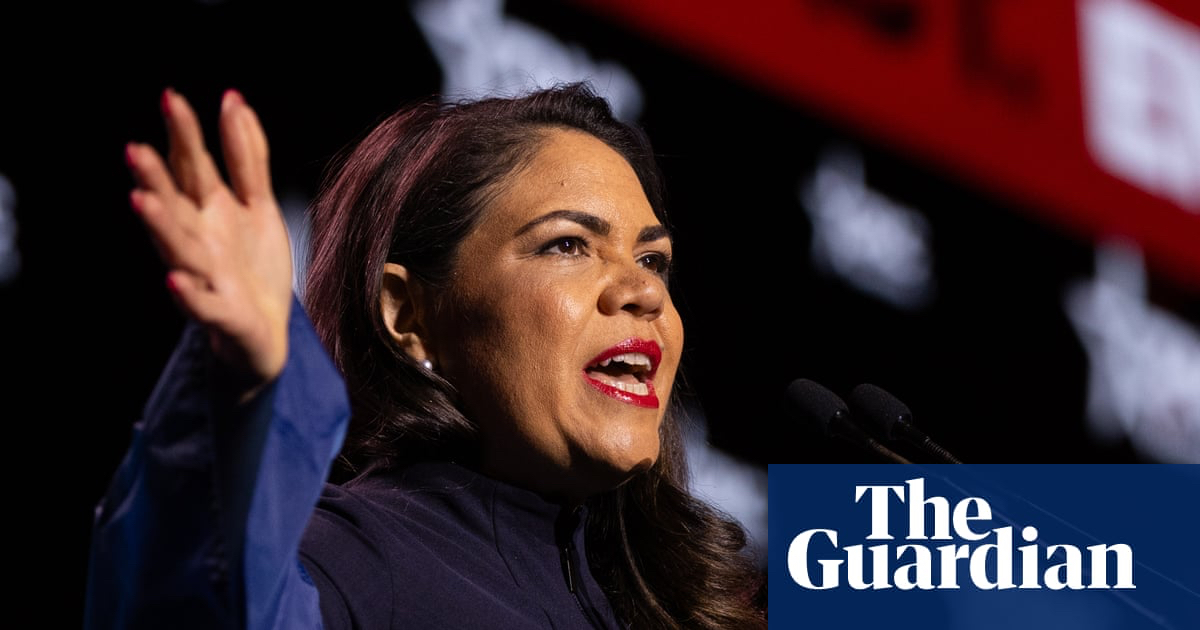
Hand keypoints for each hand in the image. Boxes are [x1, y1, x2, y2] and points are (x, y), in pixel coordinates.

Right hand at [126, 88, 292, 389]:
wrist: (266, 333)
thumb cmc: (255, 266)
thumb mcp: (258, 204)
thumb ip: (247, 156)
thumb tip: (233, 100)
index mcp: (209, 210)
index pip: (192, 167)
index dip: (182, 135)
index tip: (171, 97)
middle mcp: (199, 239)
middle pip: (175, 204)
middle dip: (155, 178)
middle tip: (135, 149)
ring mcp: (205, 275)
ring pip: (177, 248)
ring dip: (159, 226)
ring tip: (142, 201)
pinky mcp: (219, 313)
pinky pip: (200, 303)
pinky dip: (187, 293)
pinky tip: (174, 280)